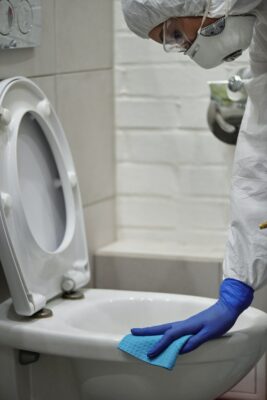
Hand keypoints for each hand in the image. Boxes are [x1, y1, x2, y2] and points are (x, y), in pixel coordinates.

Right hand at [131, 278, 253, 356]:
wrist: (226, 307)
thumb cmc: (219, 320)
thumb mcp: (209, 333)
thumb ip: (195, 341)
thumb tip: (181, 348)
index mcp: (187, 326)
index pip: (169, 337)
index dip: (159, 346)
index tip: (149, 354)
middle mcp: (183, 324)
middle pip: (161, 328)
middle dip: (146, 331)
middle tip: (132, 332)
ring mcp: (185, 324)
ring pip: (165, 328)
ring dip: (153, 332)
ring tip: (142, 334)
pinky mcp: (188, 325)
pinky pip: (172, 330)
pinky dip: (163, 333)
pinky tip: (162, 336)